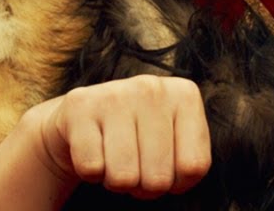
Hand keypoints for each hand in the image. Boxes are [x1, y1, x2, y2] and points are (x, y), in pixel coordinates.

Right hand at [32, 75, 211, 199]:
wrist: (83, 117)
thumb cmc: (138, 138)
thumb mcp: (174, 143)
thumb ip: (191, 161)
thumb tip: (172, 183)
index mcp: (184, 95)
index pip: (194, 167)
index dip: (177, 183)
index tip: (164, 167)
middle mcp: (152, 88)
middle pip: (158, 178)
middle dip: (144, 186)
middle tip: (135, 166)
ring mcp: (115, 93)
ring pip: (124, 177)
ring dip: (117, 182)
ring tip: (114, 159)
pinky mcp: (80, 105)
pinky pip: (91, 168)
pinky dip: (91, 173)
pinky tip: (94, 150)